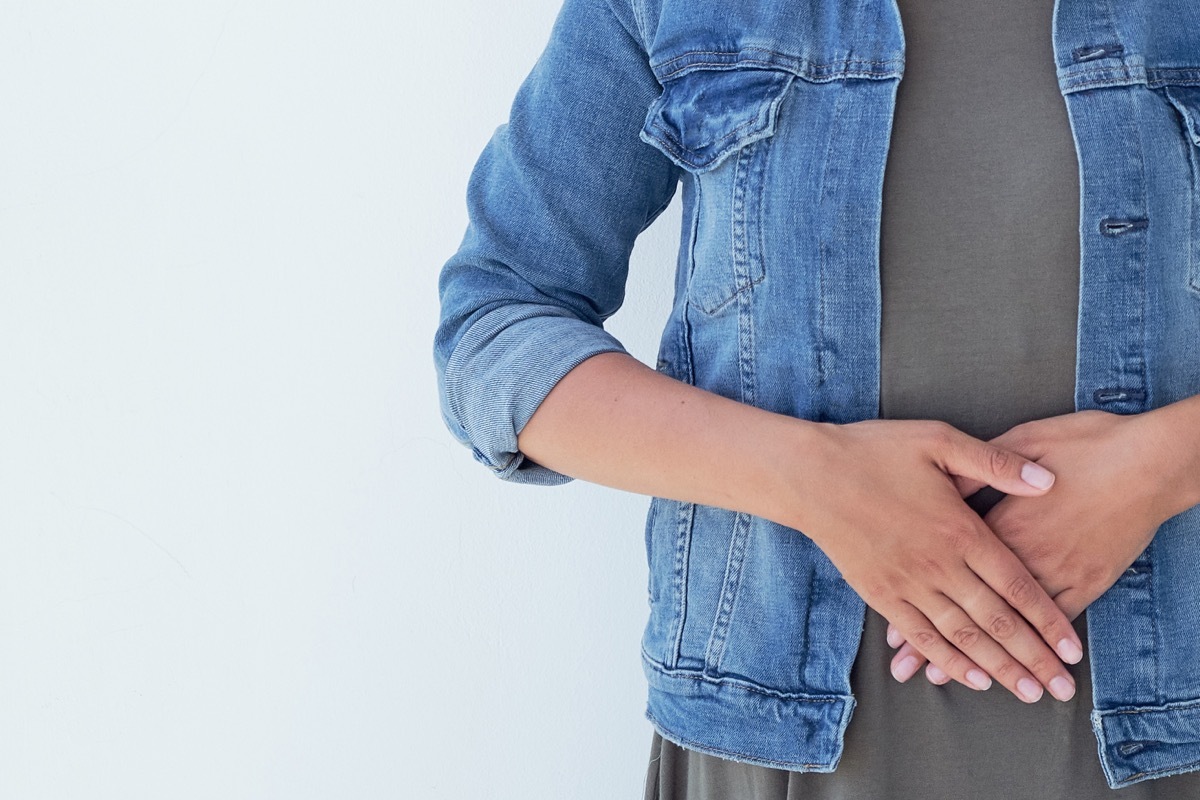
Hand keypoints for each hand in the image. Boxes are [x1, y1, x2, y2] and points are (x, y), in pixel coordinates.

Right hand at [796, 419, 1082, 704]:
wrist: (810, 475)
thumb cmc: (874, 452)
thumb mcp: (938, 440)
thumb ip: (995, 463)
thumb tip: (1049, 480)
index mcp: (960, 530)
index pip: (1017, 585)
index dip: (1048, 621)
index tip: (1073, 650)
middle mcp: (938, 566)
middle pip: (996, 622)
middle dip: (1033, 658)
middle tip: (1061, 688)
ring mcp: (907, 584)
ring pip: (962, 636)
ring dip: (997, 668)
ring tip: (1028, 692)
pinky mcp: (880, 593)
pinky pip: (920, 635)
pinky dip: (948, 661)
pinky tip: (971, 678)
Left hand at [886, 409, 1192, 693]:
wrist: (1150, 460)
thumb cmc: (1086, 444)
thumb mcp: (1023, 441)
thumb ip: (982, 465)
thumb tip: (947, 484)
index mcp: (1001, 520)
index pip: (949, 564)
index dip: (919, 593)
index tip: (892, 620)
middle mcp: (1024, 553)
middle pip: (971, 603)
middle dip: (934, 637)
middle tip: (907, 669)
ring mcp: (1056, 570)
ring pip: (1009, 622)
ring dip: (975, 653)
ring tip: (942, 679)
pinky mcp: (1086, 581)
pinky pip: (1052, 622)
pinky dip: (1028, 646)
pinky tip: (1011, 667)